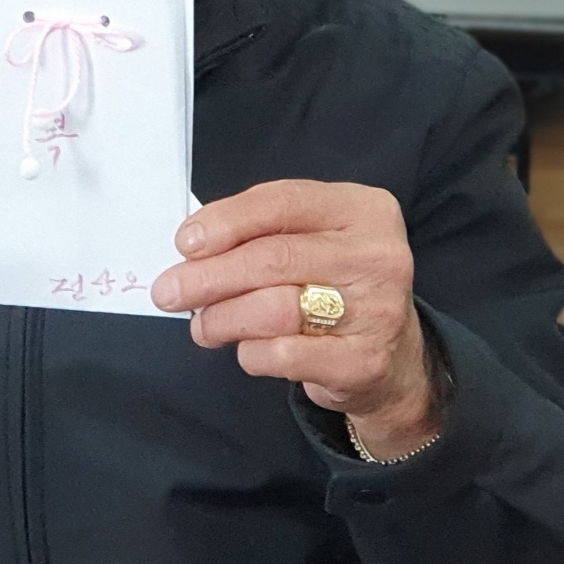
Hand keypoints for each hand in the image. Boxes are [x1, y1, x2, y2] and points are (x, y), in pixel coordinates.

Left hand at [151, 180, 440, 460]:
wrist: (393, 358)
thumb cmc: (333, 286)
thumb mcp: (311, 240)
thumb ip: (261, 232)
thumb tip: (193, 244)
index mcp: (363, 209)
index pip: (282, 202)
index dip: (226, 221)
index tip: (185, 242)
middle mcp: (377, 255)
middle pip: (272, 258)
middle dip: (209, 276)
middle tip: (169, 291)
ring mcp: (378, 310)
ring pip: (274, 308)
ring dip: (223, 318)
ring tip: (203, 325)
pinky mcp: (365, 361)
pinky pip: (284, 354)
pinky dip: (251, 352)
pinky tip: (246, 349)